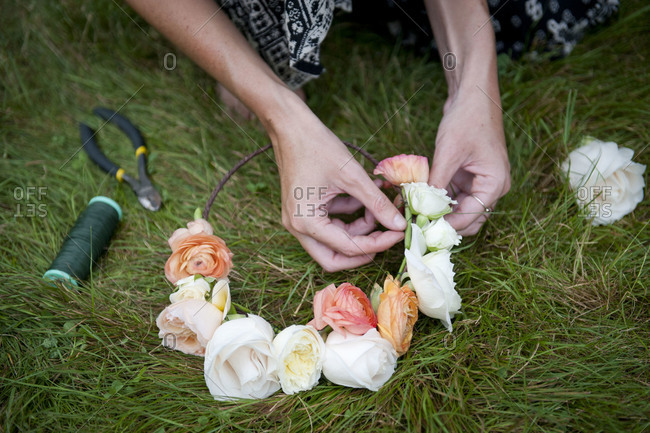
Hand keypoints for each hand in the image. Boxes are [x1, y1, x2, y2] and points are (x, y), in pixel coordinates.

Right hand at [271, 108, 406, 271]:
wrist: (290, 125)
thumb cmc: (317, 146)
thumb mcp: (352, 176)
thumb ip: (377, 203)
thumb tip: (399, 224)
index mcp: (306, 222)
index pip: (348, 247)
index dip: (378, 243)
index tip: (400, 232)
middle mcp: (297, 227)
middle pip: (334, 258)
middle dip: (363, 250)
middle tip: (387, 237)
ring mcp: (298, 220)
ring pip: (333, 242)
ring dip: (358, 230)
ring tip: (378, 208)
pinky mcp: (304, 210)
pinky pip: (329, 225)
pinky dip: (348, 217)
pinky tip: (364, 199)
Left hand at [428, 88, 510, 235]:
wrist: (472, 95)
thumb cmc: (467, 120)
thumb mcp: (449, 152)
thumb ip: (436, 183)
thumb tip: (420, 208)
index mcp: (495, 184)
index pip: (470, 217)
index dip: (446, 225)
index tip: (422, 229)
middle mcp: (492, 187)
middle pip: (468, 220)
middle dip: (444, 224)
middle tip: (418, 227)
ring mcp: (480, 183)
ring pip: (459, 211)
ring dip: (440, 214)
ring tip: (416, 215)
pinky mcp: (468, 177)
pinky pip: (454, 198)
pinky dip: (439, 201)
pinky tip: (420, 201)